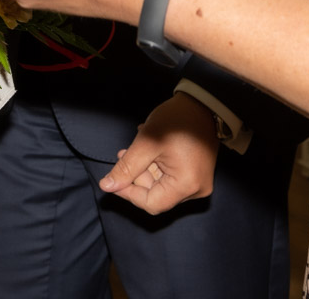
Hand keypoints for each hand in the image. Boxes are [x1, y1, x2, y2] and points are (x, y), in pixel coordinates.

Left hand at [98, 93, 217, 214]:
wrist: (201, 103)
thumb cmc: (176, 120)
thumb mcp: (146, 143)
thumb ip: (126, 168)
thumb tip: (106, 186)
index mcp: (187, 185)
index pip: (151, 204)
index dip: (128, 193)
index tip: (113, 179)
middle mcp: (196, 189)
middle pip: (156, 194)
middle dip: (136, 176)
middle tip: (124, 154)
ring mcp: (198, 182)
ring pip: (161, 185)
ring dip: (144, 168)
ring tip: (136, 146)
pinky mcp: (196, 174)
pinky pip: (170, 177)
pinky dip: (156, 165)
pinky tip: (149, 148)